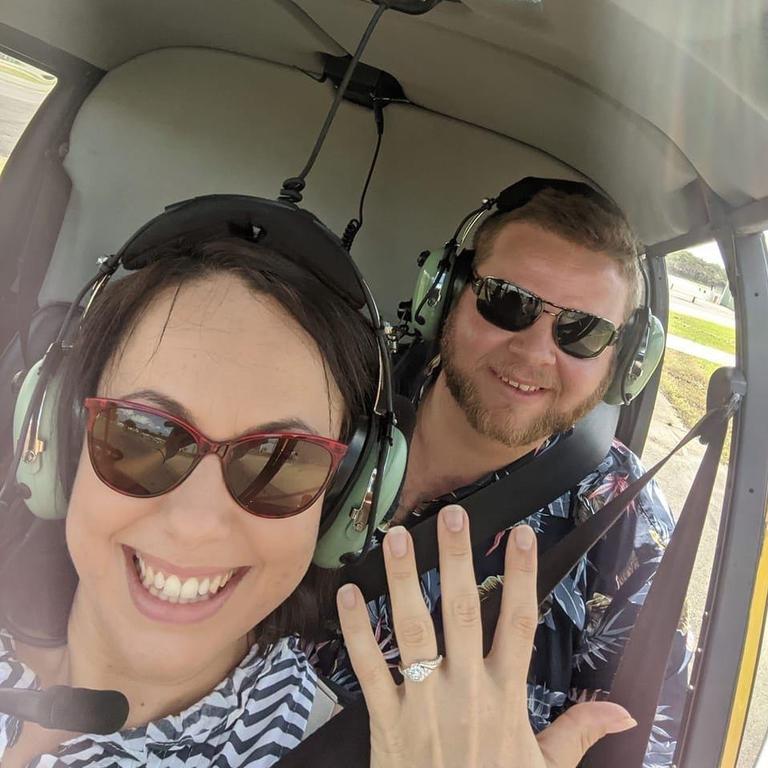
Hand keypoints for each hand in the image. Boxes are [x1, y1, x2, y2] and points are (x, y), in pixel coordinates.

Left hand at [337, 504, 636, 767]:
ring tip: (398, 537)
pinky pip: (368, 668)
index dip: (523, 576)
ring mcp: (423, 702)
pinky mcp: (385, 719)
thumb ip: (578, 734)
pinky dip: (356, 630)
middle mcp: (465, 689)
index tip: (522, 533)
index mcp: (505, 697)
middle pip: (463, 612)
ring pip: (413, 629)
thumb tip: (622, 710)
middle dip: (458, 560)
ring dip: (405, 580)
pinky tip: (348, 593)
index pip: (519, 624)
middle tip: (452, 515)